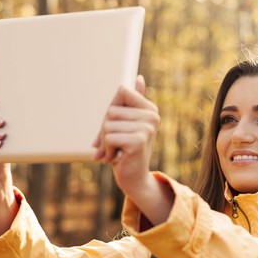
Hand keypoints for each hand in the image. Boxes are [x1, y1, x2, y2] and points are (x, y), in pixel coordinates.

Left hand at [93, 77, 172, 225]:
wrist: (134, 179)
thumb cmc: (126, 150)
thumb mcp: (126, 124)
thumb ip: (131, 103)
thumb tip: (139, 77)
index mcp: (150, 108)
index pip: (121, 91)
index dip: (111, 110)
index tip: (117, 127)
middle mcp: (152, 116)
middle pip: (111, 110)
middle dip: (105, 130)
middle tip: (114, 144)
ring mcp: (147, 128)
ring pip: (108, 125)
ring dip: (105, 142)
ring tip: (115, 151)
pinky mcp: (139, 141)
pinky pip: (109, 137)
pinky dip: (107, 150)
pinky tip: (116, 158)